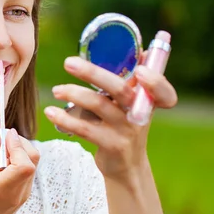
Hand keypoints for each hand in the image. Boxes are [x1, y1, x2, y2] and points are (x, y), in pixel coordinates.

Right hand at [0, 128, 39, 213]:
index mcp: (3, 190)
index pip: (25, 162)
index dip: (16, 144)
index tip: (1, 135)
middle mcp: (18, 193)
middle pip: (33, 158)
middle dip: (19, 143)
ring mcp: (23, 195)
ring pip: (32, 163)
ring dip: (18, 151)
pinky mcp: (22, 195)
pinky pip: (27, 171)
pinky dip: (17, 160)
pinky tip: (0, 163)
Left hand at [44, 56, 177, 181]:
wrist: (126, 164)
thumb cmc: (126, 125)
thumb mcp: (135, 103)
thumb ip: (134, 79)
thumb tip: (140, 48)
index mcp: (148, 100)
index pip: (163, 91)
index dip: (155, 81)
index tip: (140, 70)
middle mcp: (139, 113)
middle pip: (119, 89)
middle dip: (92, 73)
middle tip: (69, 62)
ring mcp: (126, 131)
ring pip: (98, 105)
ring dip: (73, 94)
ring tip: (56, 90)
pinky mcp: (111, 145)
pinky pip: (85, 129)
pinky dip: (65, 118)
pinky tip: (50, 112)